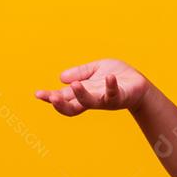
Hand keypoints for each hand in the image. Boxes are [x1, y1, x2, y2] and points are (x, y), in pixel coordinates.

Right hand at [34, 59, 149, 115]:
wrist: (138, 84)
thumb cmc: (116, 76)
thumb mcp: (95, 70)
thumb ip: (80, 73)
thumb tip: (61, 78)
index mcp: (84, 93)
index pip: (64, 98)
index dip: (50, 97)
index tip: (37, 94)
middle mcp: (93, 99)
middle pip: (73, 107)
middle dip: (61, 103)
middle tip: (52, 97)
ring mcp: (106, 100)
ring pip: (91, 102)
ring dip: (82, 95)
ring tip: (75, 86)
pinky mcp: (120, 97)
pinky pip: (114, 93)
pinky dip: (111, 85)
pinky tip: (108, 77)